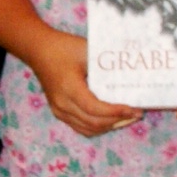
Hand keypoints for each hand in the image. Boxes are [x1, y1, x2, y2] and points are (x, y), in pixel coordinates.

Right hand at [25, 31, 143, 138]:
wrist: (38, 50)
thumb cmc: (63, 47)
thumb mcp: (86, 50)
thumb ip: (105, 64)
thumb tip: (129, 73)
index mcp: (69, 88)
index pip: (95, 109)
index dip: (116, 112)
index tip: (134, 108)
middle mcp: (63, 104)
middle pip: (94, 123)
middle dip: (118, 120)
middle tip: (137, 113)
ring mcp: (59, 110)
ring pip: (88, 129)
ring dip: (109, 126)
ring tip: (127, 118)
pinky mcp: (59, 112)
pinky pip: (81, 127)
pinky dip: (98, 126)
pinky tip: (112, 120)